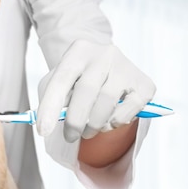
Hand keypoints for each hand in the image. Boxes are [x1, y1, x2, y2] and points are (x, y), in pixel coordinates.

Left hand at [37, 40, 155, 141]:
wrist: (108, 67)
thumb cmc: (79, 78)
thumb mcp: (61, 81)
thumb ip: (53, 99)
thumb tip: (46, 125)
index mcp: (79, 51)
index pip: (61, 79)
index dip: (50, 107)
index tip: (43, 131)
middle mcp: (104, 54)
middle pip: (86, 90)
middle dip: (75, 121)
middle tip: (70, 137)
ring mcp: (126, 67)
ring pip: (107, 102)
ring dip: (94, 125)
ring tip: (88, 131)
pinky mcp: (145, 84)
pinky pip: (128, 111)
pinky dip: (116, 122)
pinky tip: (109, 121)